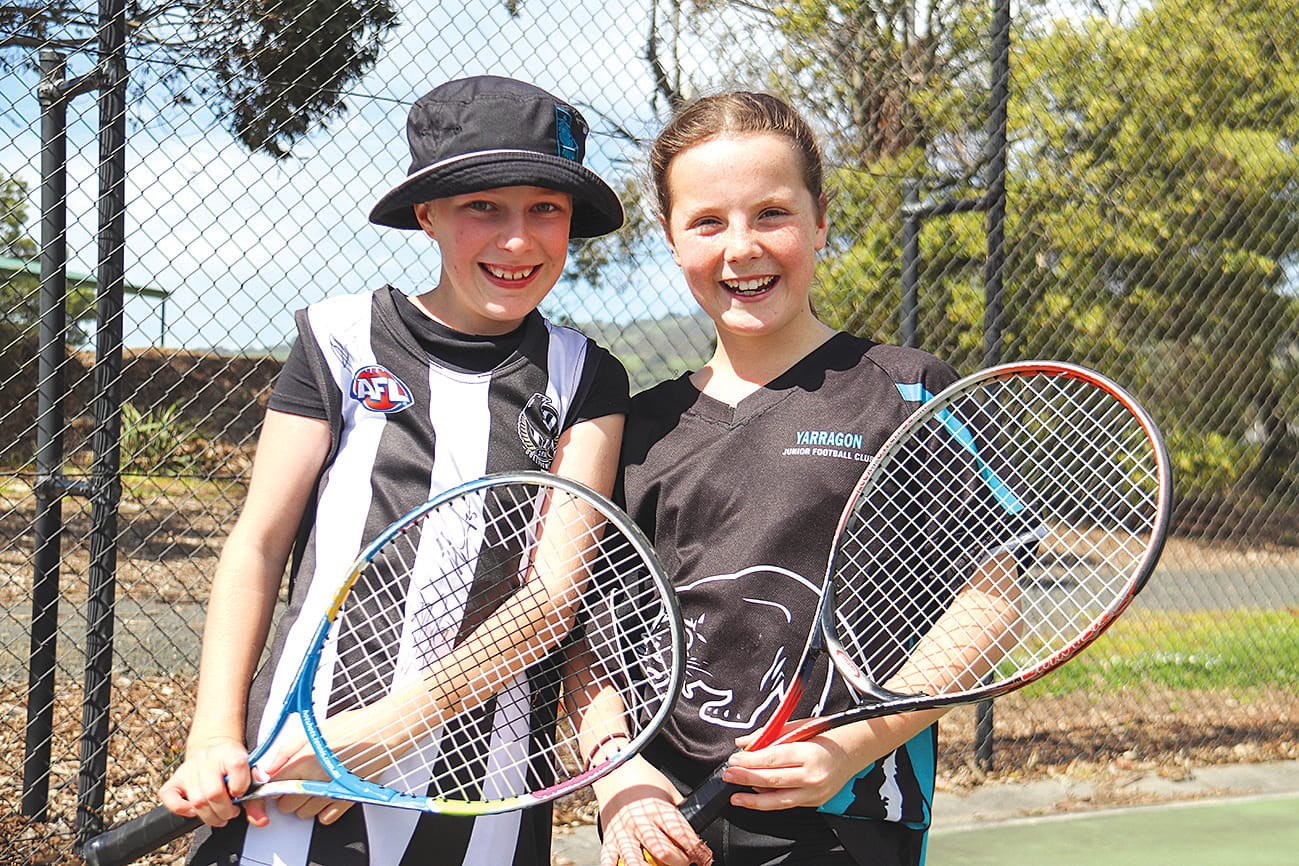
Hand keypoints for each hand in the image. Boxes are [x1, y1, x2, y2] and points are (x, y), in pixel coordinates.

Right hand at [157, 736, 265, 827]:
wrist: (215, 749)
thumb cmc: (233, 766)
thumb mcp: (250, 775)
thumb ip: (257, 799)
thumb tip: (261, 821)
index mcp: (230, 752)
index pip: (237, 766)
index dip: (241, 786)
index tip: (242, 794)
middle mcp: (208, 758)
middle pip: (214, 792)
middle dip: (225, 811)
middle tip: (231, 812)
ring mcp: (189, 769)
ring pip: (196, 801)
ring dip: (210, 816)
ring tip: (219, 815)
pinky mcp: (174, 779)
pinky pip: (169, 797)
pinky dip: (181, 810)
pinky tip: (195, 811)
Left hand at [256, 715, 358, 825]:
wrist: (383, 731)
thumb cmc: (353, 726)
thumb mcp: (314, 729)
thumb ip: (286, 750)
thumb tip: (266, 768)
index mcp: (305, 758)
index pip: (273, 783)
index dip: (269, 783)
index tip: (271, 781)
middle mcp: (317, 777)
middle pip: (285, 803)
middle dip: (285, 795)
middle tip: (294, 781)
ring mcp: (332, 790)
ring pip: (303, 814)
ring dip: (302, 804)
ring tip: (312, 787)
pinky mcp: (347, 799)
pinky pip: (325, 818)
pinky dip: (322, 811)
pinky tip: (326, 795)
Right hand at [594, 758, 712, 865]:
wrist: (614, 769)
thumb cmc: (643, 779)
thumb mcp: (668, 789)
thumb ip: (680, 807)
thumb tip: (698, 820)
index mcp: (658, 810)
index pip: (681, 833)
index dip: (696, 848)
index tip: (705, 856)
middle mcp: (640, 822)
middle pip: (662, 851)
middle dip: (679, 862)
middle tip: (687, 863)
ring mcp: (623, 832)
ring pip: (635, 860)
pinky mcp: (609, 837)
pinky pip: (609, 858)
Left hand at [720, 730, 854, 811]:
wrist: (855, 751)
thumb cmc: (828, 735)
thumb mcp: (799, 727)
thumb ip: (770, 735)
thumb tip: (744, 742)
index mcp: (809, 753)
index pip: (772, 759)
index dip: (750, 761)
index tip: (734, 759)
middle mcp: (812, 776)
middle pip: (772, 780)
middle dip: (746, 778)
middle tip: (728, 775)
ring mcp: (815, 792)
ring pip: (778, 800)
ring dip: (753, 799)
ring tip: (736, 796)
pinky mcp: (815, 802)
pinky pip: (787, 803)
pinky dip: (770, 800)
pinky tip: (756, 796)